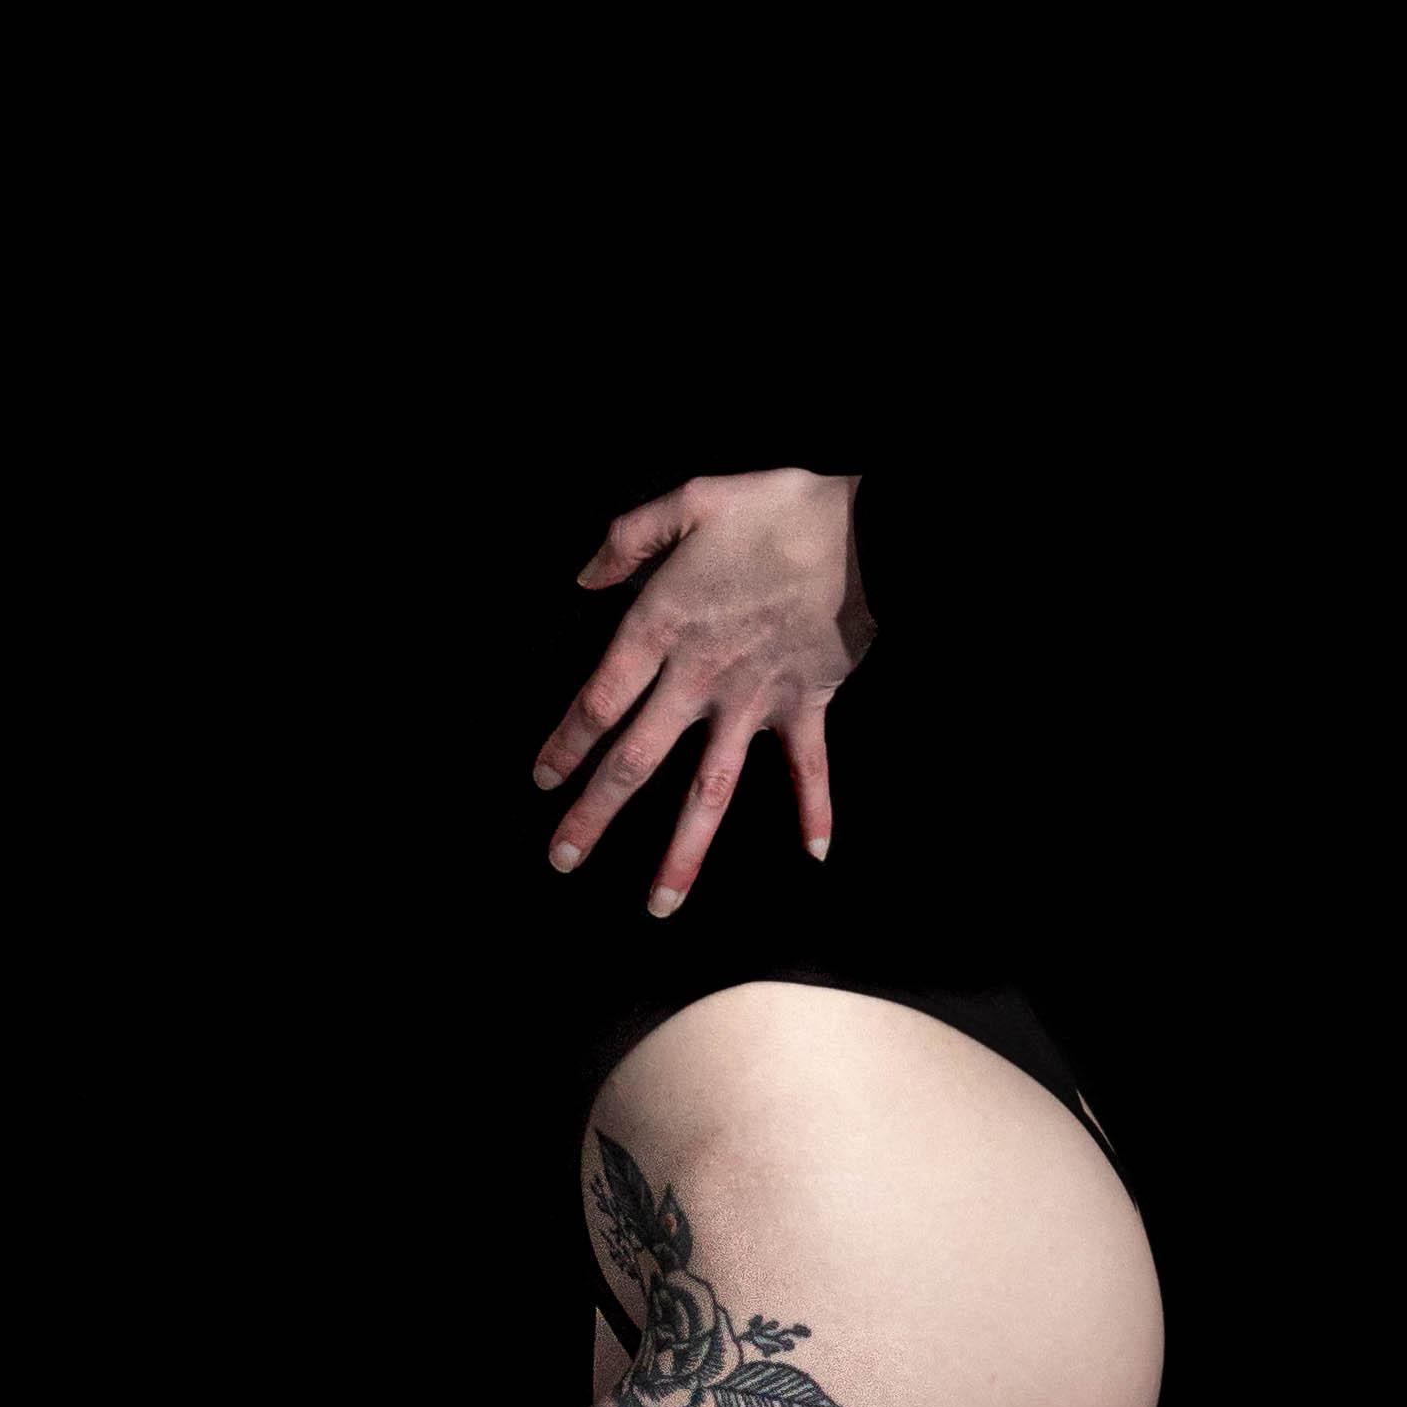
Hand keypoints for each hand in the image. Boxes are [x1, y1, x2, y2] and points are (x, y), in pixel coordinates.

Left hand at [532, 466, 875, 915]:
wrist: (864, 530)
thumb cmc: (775, 508)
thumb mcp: (690, 501)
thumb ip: (628, 539)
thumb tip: (584, 580)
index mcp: (662, 627)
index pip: (598, 701)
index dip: (565, 743)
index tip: (542, 781)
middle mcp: (700, 678)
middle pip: (636, 761)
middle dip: (595, 815)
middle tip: (561, 859)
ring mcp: (756, 700)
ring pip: (710, 790)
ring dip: (682, 852)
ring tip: (658, 906)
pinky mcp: (808, 704)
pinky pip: (808, 768)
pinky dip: (814, 809)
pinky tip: (815, 854)